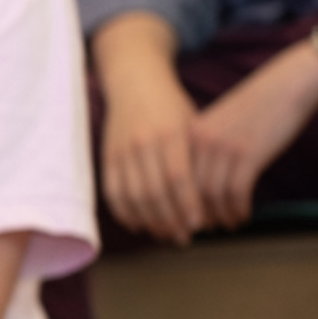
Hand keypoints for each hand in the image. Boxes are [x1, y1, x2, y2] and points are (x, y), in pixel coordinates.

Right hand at [100, 47, 204, 243]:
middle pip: (154, 192)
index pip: (178, 177)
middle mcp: (143, 142)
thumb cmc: (171, 106)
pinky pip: (113, 192)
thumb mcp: (192, 124)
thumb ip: (198, 158)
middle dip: (170, 220)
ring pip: (132, 196)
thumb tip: (210, 200)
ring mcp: (121, 150)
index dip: (187, 204)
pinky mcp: (107, 156)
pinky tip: (139, 223)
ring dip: (148, 221)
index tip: (197, 224)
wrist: (135, 81)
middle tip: (183, 237)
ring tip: (164, 234)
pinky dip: (124, 212)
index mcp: (170, 133)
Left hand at [188, 46, 317, 230]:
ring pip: (212, 195)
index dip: (175, 204)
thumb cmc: (256, 106)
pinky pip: (237, 193)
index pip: (173, 178)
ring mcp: (224, 147)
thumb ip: (204, 148)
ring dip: (220, 216)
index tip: (182, 220)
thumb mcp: (219, 123)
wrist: (288, 84)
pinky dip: (238, 209)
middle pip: (188, 190)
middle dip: (194, 216)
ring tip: (228, 224)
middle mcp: (201, 141)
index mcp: (189, 133)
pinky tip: (243, 216)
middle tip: (203, 231)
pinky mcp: (249, 154)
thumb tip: (196, 184)